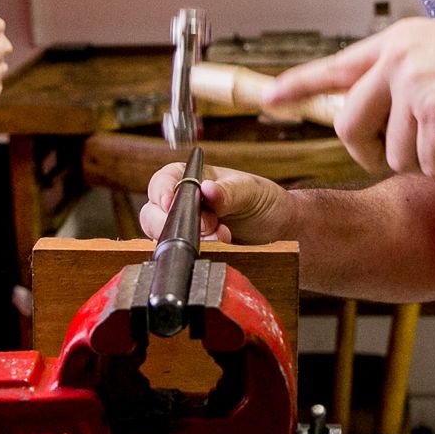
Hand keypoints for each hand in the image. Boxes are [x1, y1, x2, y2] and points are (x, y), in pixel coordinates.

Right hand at [138, 161, 290, 244]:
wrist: (279, 230)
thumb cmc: (263, 200)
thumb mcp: (250, 190)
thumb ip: (228, 191)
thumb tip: (207, 190)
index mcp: (190, 178)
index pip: (162, 181)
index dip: (161, 192)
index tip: (169, 204)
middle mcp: (182, 203)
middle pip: (154, 213)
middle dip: (177, 222)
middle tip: (208, 226)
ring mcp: (185, 229)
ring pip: (164, 237)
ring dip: (191, 240)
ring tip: (222, 237)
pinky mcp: (192, 250)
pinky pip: (181, 255)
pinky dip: (198, 253)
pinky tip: (220, 247)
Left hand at [266, 17, 434, 180]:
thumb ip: (405, 75)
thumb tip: (374, 112)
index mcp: (397, 43)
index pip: (336, 67)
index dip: (299, 86)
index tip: (270, 100)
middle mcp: (397, 62)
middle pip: (351, 127)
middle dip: (372, 153)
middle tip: (409, 154)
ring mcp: (415, 88)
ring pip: (396, 157)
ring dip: (432, 160)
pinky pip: (431, 167)